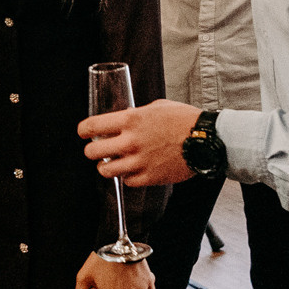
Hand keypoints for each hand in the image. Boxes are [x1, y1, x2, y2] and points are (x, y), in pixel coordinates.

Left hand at [79, 98, 201, 188]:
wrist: (206, 139)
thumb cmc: (185, 119)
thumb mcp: (157, 107)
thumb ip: (137, 114)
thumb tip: (123, 118)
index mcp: (131, 119)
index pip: (93, 126)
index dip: (83, 130)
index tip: (82, 133)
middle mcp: (130, 141)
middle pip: (92, 152)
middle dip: (91, 151)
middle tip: (96, 151)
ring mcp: (139, 161)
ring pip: (106, 171)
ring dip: (106, 167)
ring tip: (111, 164)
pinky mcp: (149, 177)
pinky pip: (127, 181)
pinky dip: (127, 177)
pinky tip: (133, 170)